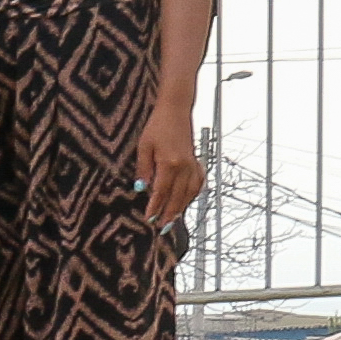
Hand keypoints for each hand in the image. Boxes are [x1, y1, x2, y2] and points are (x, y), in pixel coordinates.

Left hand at [134, 99, 203, 226]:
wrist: (175, 112)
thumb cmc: (157, 127)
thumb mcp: (144, 147)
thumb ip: (144, 169)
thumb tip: (142, 189)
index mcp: (170, 163)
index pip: (162, 191)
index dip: (155, 207)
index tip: (149, 219)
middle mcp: (184, 166)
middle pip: (177, 196)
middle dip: (169, 213)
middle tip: (161, 227)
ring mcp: (193, 164)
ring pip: (190, 192)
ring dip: (181, 207)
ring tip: (172, 220)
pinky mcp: (197, 161)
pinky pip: (198, 182)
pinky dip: (193, 194)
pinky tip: (187, 202)